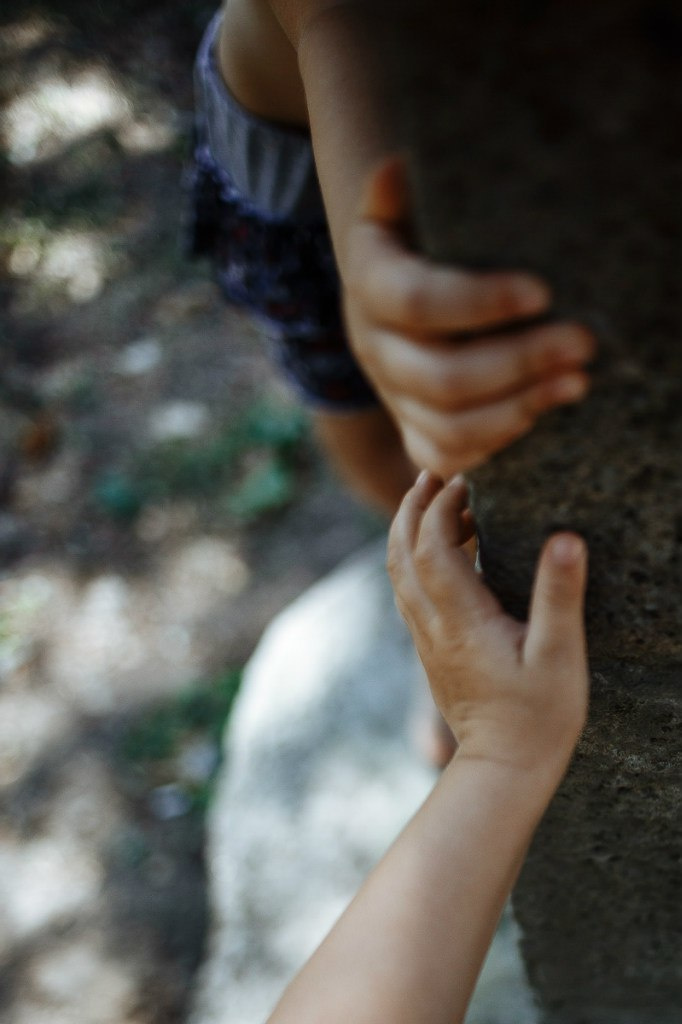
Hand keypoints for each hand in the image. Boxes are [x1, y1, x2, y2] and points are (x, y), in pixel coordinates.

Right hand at [342, 158, 594, 479]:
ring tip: (577, 381)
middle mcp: (374, 347)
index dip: (479, 302)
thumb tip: (394, 166)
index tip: (543, 292)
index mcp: (371, 285)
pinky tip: (539, 411)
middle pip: (440, 376)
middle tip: (583, 342)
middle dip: (519, 362)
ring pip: (448, 425)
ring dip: (519, 407)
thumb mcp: (403, 214)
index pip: (417, 302)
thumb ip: (398, 197)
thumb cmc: (417, 244)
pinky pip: (446, 456)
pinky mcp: (412, 430)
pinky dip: (496, 440)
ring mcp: (392, 396)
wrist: (389, 300)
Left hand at [387, 471, 588, 774]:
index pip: (433, 547)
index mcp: (460, 620)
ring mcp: (426, 639)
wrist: (502, 769)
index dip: (442, 508)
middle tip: (431, 474)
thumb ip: (558, 596)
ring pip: (399, 573)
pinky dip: (416, 560)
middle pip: (401, 554)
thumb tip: (565, 538)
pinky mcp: (430, 650)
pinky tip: (445, 554)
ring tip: (436, 502)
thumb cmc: (538, 717)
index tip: (465, 480)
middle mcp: (432, 625)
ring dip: (409, 532)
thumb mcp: (559, 656)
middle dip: (411, 509)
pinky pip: (410, 592)